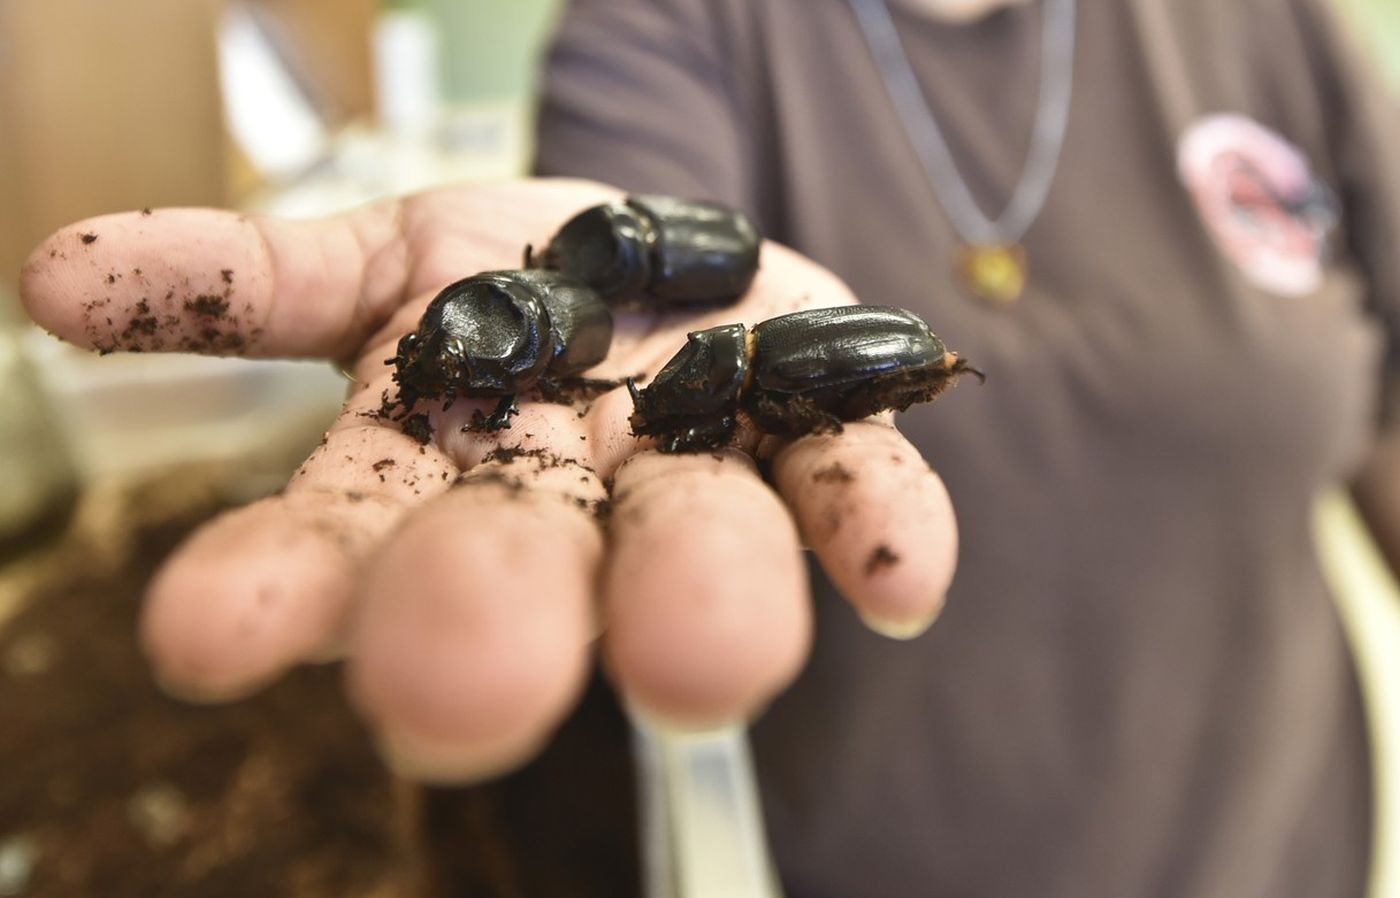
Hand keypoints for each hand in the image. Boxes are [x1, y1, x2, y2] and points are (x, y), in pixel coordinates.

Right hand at [19, 179, 956, 781]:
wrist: (677, 264)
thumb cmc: (519, 281)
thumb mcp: (378, 259)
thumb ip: (243, 281)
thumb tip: (61, 278)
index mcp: (441, 470)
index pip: (347, 548)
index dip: (285, 591)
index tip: (210, 640)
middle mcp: (567, 498)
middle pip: (522, 570)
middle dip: (486, 622)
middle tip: (458, 696)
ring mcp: (702, 468)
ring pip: (694, 545)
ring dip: (700, 601)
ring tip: (709, 663)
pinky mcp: (825, 423)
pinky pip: (862, 479)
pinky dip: (883, 525)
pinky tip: (900, 583)